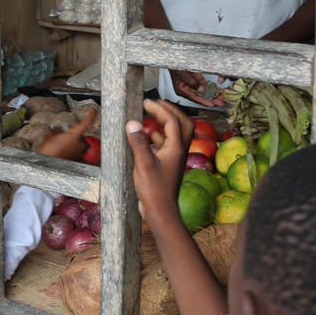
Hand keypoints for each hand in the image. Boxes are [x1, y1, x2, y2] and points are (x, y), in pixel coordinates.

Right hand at [35, 113, 95, 160]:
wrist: (49, 165)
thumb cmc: (49, 150)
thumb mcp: (50, 136)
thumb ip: (56, 130)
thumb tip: (58, 128)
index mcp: (75, 135)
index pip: (87, 121)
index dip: (91, 113)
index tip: (93, 108)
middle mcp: (81, 143)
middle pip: (80, 134)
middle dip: (73, 134)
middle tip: (63, 137)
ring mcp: (81, 152)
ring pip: (79, 143)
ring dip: (73, 142)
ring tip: (62, 146)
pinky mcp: (79, 158)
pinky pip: (77, 151)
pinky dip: (72, 150)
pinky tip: (64, 152)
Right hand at [129, 100, 192, 220]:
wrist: (161, 212)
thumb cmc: (155, 190)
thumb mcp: (143, 164)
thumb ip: (138, 143)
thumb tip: (133, 123)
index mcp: (176, 148)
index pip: (172, 121)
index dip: (160, 108)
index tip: (147, 102)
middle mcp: (179, 151)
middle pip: (183, 124)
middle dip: (171, 111)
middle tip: (156, 104)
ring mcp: (175, 158)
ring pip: (177, 134)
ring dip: (167, 122)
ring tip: (152, 116)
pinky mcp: (169, 165)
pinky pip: (168, 144)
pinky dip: (160, 136)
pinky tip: (148, 137)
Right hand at [172, 69, 226, 107]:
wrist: (174, 58)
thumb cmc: (176, 66)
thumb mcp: (183, 74)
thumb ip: (192, 82)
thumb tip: (202, 90)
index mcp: (182, 90)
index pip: (194, 98)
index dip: (204, 102)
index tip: (212, 105)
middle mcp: (187, 90)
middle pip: (200, 97)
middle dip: (212, 100)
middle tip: (221, 103)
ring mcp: (191, 86)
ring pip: (204, 93)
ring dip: (213, 95)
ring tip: (222, 98)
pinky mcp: (195, 82)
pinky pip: (204, 87)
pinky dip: (211, 89)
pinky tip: (218, 91)